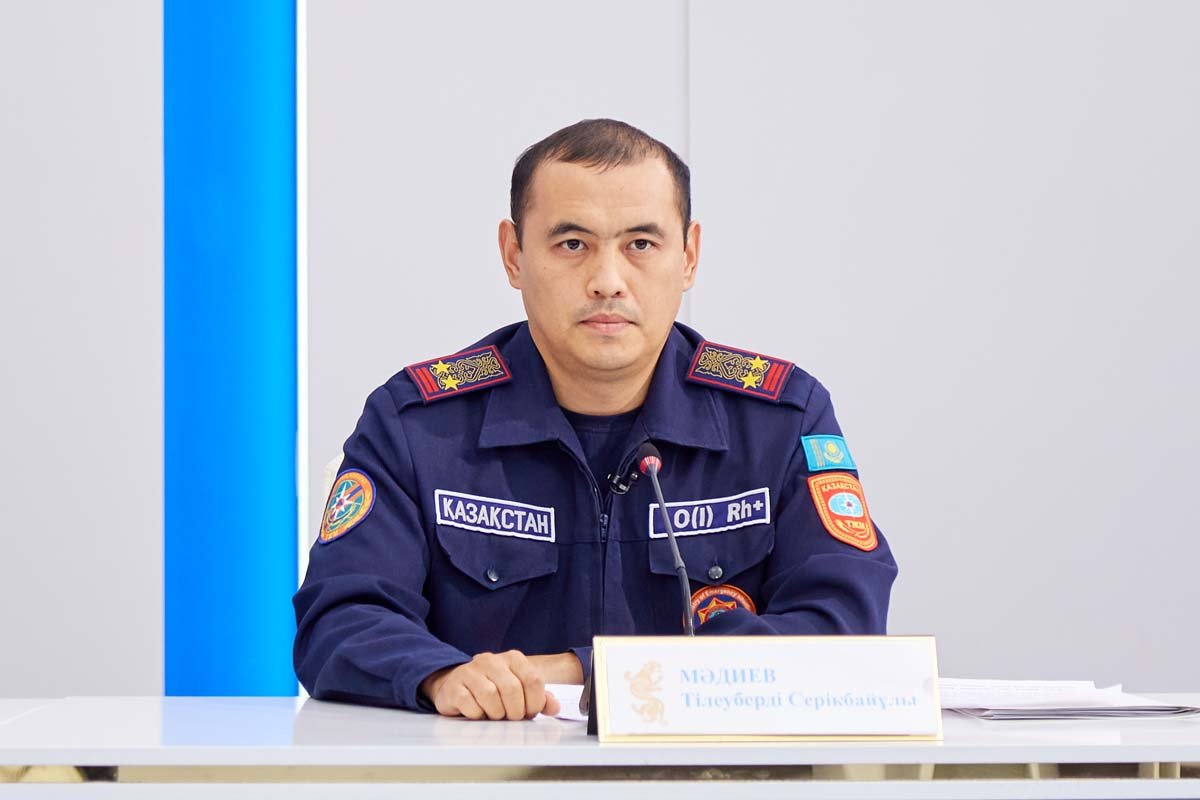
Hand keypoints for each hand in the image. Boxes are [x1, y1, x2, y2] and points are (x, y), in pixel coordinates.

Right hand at [421, 650, 561, 719]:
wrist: (457, 685)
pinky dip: (478, 715)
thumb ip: (539, 698)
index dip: (535, 702)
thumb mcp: (520, 691)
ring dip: (496, 714)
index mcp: (512, 658)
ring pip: (491, 696)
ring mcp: (470, 671)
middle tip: (512, 718)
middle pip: (512, 689)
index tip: (530, 712)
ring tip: (495, 715)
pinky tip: (478, 713)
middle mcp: (491, 660)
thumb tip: (554, 707)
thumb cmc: (493, 690)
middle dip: (516, 711)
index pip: (533, 680)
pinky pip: (470, 705)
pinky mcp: (454, 687)